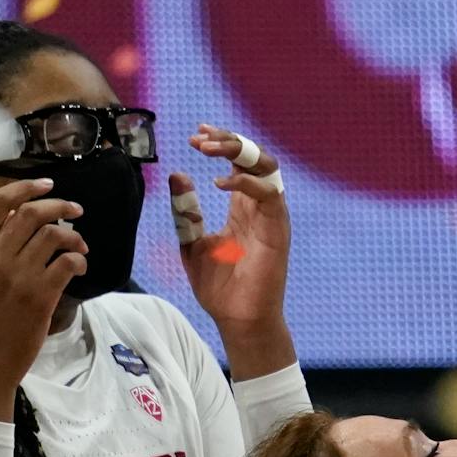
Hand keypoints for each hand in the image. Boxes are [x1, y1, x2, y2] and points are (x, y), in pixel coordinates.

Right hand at [0, 178, 87, 416]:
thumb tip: (20, 221)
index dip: (25, 188)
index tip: (47, 183)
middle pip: (32, 213)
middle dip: (60, 205)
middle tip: (76, 211)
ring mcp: (18, 276)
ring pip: (55, 235)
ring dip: (74, 236)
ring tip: (80, 247)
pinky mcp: (40, 295)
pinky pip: (68, 263)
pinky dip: (80, 260)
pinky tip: (80, 267)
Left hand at [174, 125, 289, 344]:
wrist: (237, 319)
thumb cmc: (219, 287)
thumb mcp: (191, 242)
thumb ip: (185, 211)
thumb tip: (178, 174)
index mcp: (242, 208)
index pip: (238, 163)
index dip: (220, 144)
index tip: (194, 137)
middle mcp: (259, 207)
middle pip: (254, 158)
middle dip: (228, 140)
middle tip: (200, 137)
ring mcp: (271, 217)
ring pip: (266, 167)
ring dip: (238, 151)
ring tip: (209, 148)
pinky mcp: (278, 230)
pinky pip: (270, 194)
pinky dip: (246, 182)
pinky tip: (220, 184)